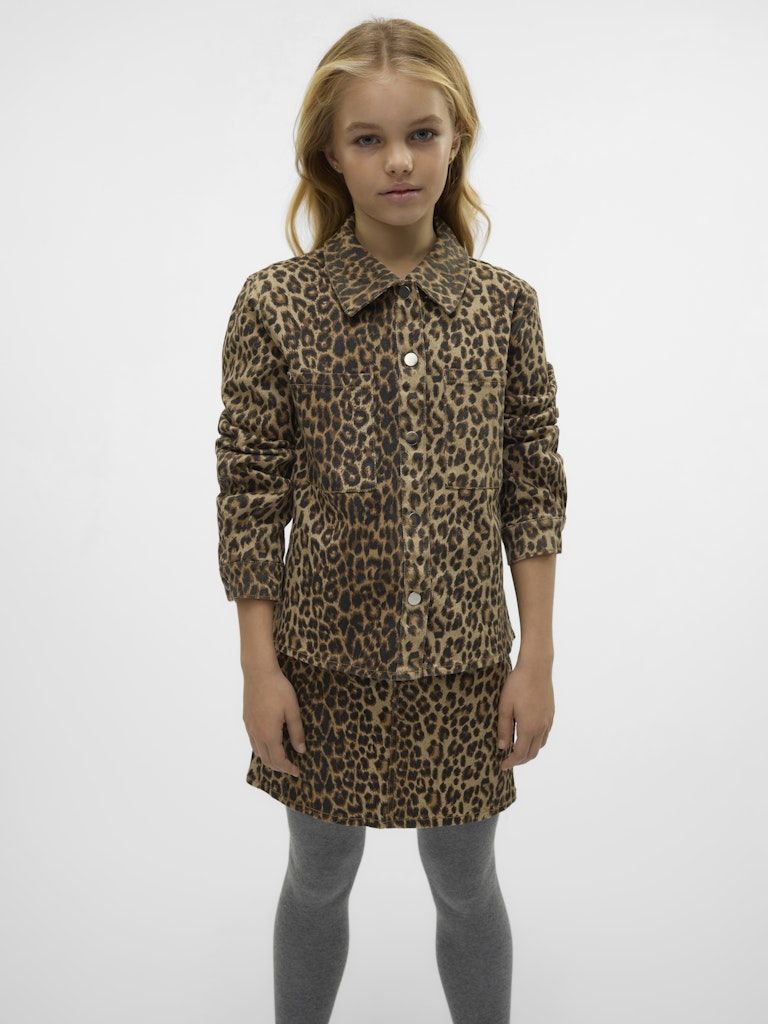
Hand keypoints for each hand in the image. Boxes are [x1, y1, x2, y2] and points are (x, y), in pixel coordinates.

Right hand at [242, 663, 306, 777]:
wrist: (258, 672)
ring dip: (269, 759)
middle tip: (291, 768)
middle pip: (267, 759)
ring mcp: (250, 727)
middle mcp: (257, 734)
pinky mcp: (247, 719)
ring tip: (281, 758)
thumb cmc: (278, 689)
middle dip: (279, 767)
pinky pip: (253, 741)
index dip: (288, 768)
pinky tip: (269, 743)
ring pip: (258, 751)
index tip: (297, 772)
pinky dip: (262, 749)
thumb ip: (297, 731)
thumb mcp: (292, 710)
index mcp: (269, 734)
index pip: (278, 760)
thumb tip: (300, 750)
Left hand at [497, 652, 554, 769]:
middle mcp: (541, 728)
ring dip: (529, 751)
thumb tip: (502, 747)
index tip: (502, 765)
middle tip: (508, 760)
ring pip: (540, 745)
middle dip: (520, 760)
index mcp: (529, 728)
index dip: (511, 762)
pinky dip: (536, 741)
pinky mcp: (551, 714)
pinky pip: (545, 735)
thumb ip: (503, 728)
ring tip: (517, 750)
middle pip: (532, 753)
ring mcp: (548, 721)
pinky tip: (528, 736)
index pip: (520, 753)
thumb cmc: (517, 685)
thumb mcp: (505, 706)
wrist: (536, 668)